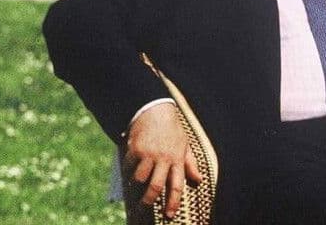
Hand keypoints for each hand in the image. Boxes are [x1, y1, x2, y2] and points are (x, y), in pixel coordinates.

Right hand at [123, 102, 202, 218]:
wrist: (155, 111)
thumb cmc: (172, 131)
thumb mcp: (185, 146)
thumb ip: (191, 165)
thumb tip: (198, 181)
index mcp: (177, 159)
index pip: (177, 185)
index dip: (173, 202)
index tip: (169, 216)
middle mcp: (163, 158)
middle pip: (155, 186)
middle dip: (148, 202)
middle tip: (142, 211)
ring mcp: (148, 154)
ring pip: (139, 179)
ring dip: (134, 189)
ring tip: (133, 193)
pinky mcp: (135, 149)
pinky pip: (128, 168)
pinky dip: (127, 175)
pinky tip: (127, 175)